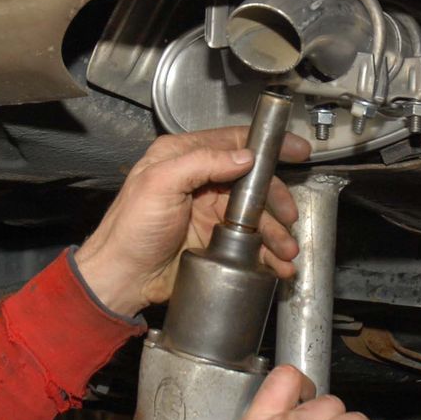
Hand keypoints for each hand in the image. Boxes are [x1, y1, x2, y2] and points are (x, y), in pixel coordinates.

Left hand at [73, 127, 309, 316]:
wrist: (122, 278)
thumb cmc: (130, 230)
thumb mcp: (159, 184)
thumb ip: (201, 163)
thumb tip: (244, 156)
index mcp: (183, 157)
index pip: (233, 141)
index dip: (268, 145)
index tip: (297, 150)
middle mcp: (200, 180)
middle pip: (253, 181)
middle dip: (277, 199)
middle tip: (289, 218)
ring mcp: (209, 211)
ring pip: (256, 214)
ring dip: (276, 232)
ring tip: (286, 250)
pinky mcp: (214, 239)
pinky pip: (250, 241)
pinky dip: (267, 252)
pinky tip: (278, 263)